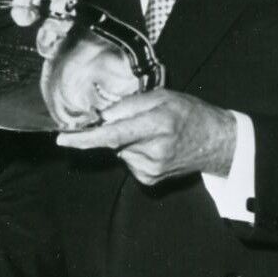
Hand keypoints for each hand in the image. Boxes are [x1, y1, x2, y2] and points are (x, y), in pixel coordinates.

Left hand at [54, 89, 236, 184]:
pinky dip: (132, 151)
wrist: (215, 142)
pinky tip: (153, 147)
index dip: (85, 138)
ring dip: (125, 141)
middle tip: (137, 120)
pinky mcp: (149, 179)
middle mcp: (152, 151)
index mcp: (156, 125)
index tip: (62, 138)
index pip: (113, 135)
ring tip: (151, 133)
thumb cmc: (189, 114)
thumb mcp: (162, 97)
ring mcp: (150, 169)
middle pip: (113, 141)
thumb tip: (101, 115)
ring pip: (119, 151)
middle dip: (113, 129)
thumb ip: (129, 105)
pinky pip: (127, 161)